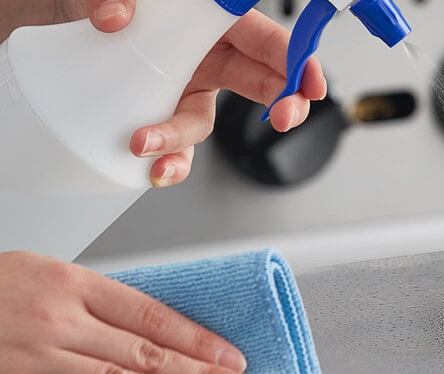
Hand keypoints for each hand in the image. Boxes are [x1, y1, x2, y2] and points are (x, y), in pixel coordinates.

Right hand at [0, 251, 246, 372]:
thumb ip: (99, 300)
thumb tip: (147, 324)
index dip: (194, 337)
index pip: (150, 315)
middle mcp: (63, 322)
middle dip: (192, 368)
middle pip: (142, 352)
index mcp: (76, 284)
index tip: (225, 350)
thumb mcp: (56, 275)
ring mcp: (41, 357)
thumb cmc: (2, 283)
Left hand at [1, 0, 326, 186]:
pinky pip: (175, 144)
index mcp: (208, 17)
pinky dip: (169, 161)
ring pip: (204, 123)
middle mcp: (203, 55)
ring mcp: (182, 88)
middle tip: (285, 119)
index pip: (264, 35)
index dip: (297, 57)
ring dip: (187, 141)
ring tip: (152, 149)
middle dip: (282, 103)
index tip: (312, 83)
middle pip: (259, 81)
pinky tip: (151, 168)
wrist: (52, 23)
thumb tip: (117, 16)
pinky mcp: (158, 114)